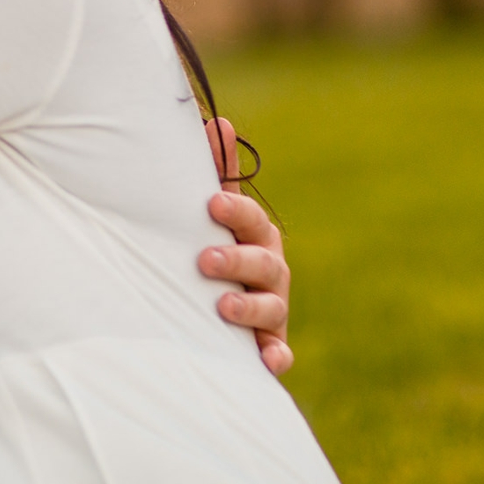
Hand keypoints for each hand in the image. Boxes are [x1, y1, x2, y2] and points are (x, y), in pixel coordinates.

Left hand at [199, 117, 292, 375]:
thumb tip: (218, 122)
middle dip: (236, 260)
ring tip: (222, 307)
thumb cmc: (215, 252)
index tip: (211, 204)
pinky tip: (265, 361)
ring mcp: (272, 309)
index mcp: (255, 236)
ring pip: (272, 307)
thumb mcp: (215, 217)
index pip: (250, 219)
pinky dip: (275, 358)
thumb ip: (216, 176)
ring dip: (250, 307)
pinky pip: (279, 354)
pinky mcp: (270, 346)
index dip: (234, 211)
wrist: (220, 313)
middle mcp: (269, 271)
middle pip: (263, 262)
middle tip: (203, 260)